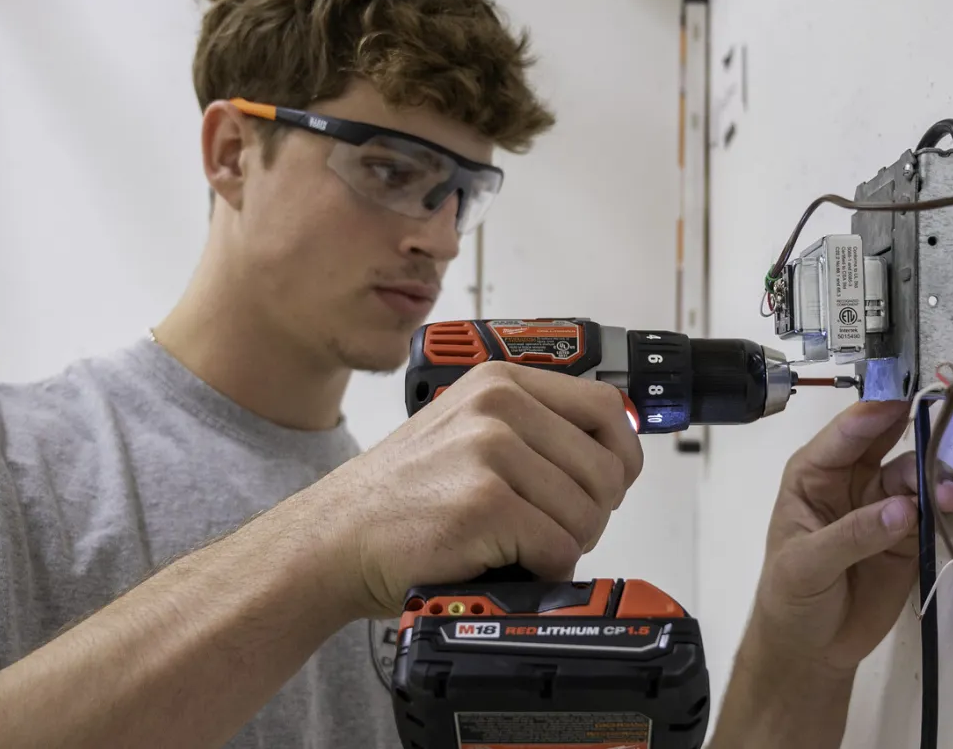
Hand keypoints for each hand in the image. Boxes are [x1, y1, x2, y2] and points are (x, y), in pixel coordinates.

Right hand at [292, 361, 643, 617]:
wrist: (332, 540)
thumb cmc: (400, 499)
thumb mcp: (465, 432)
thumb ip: (532, 430)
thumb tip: (612, 455)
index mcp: (500, 382)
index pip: (607, 409)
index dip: (619, 456)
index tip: (607, 485)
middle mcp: (498, 406)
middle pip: (606, 469)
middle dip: (590, 514)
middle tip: (546, 530)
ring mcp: (490, 452)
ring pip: (588, 514)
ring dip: (564, 546)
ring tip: (517, 547)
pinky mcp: (484, 505)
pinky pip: (559, 549)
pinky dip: (541, 571)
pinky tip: (503, 564)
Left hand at [749, 400, 952, 674]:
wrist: (813, 647)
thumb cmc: (791, 596)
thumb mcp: (807, 564)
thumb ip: (852, 535)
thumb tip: (904, 509)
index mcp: (815, 473)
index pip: (846, 434)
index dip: (873, 415)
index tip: (903, 402)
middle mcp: (852, 480)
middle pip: (888, 442)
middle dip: (915, 432)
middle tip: (944, 428)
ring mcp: (884, 506)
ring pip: (915, 475)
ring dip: (936, 479)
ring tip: (951, 495)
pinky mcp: (909, 536)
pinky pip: (933, 511)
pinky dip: (948, 508)